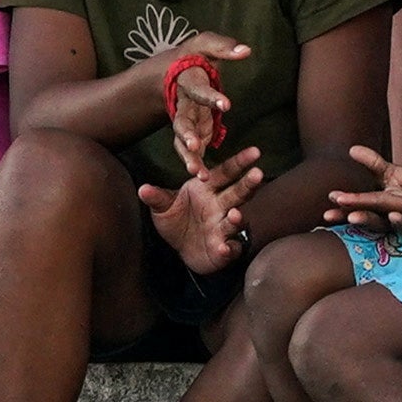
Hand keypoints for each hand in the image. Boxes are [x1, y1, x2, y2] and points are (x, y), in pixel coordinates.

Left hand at [139, 148, 261, 275]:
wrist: (181, 249)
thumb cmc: (177, 221)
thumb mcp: (163, 208)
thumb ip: (156, 198)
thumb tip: (143, 189)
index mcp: (208, 190)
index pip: (226, 172)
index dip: (240, 162)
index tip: (255, 151)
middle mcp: (220, 206)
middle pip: (238, 193)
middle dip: (248, 184)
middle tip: (258, 173)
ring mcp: (223, 227)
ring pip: (236, 220)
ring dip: (237, 218)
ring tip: (235, 215)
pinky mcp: (224, 248)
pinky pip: (230, 248)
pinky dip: (228, 248)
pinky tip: (224, 248)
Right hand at [147, 36, 249, 178]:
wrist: (173, 71)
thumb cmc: (194, 56)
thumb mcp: (206, 44)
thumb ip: (225, 48)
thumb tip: (247, 50)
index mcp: (188, 81)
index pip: (198, 89)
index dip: (211, 97)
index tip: (226, 105)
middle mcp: (183, 103)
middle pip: (181, 120)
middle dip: (187, 134)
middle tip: (195, 145)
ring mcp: (185, 120)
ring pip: (182, 140)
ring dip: (188, 155)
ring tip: (196, 172)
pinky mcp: (190, 131)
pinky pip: (189, 150)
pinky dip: (194, 162)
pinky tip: (201, 176)